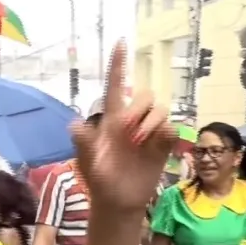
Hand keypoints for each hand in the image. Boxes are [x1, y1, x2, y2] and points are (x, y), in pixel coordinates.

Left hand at [70, 41, 177, 213]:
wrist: (118, 202)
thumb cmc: (100, 180)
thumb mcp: (89, 163)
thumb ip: (84, 143)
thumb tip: (73, 125)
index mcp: (111, 120)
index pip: (115, 86)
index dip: (118, 65)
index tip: (121, 42)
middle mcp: (132, 120)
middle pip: (145, 95)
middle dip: (139, 108)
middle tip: (128, 133)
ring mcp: (149, 131)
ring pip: (160, 108)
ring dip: (151, 122)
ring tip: (140, 143)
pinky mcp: (163, 144)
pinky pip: (172, 127)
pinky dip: (166, 133)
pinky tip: (156, 147)